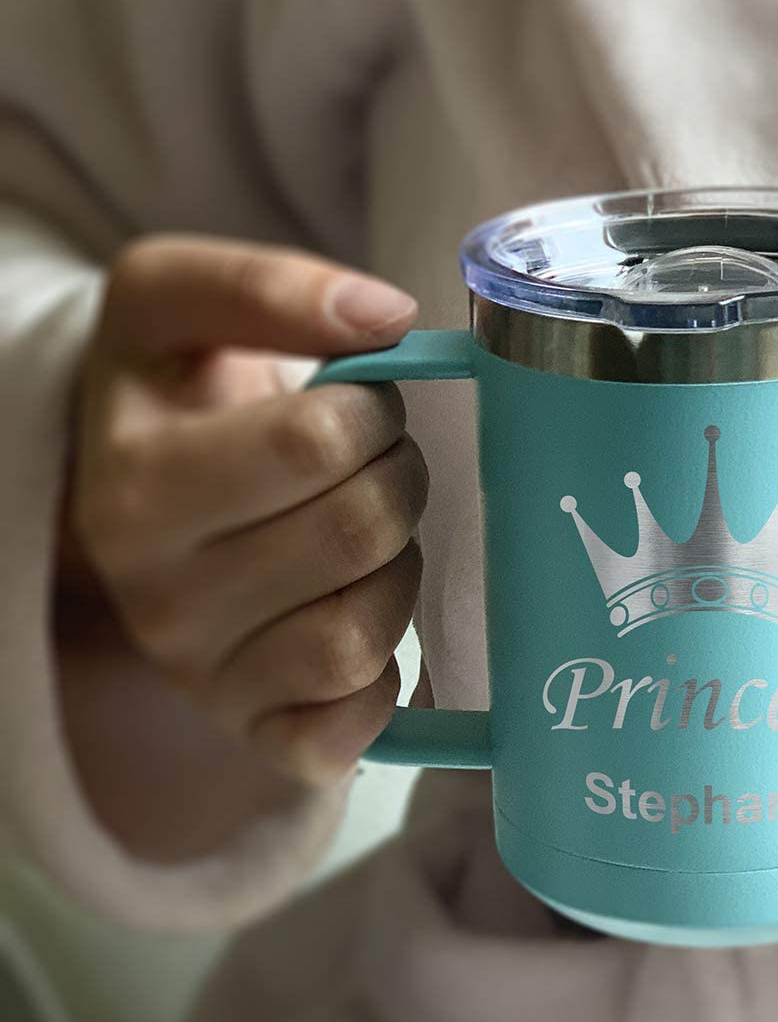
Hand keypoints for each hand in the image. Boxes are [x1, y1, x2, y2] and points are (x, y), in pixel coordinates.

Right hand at [63, 235, 425, 785]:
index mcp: (135, 484)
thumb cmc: (179, 405)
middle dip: (399, 484)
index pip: (315, 441)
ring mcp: (206, 677)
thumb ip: (267, 286)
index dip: (374, 410)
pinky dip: (385, 681)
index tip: (364, 405)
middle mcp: (157, 596)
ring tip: (370, 542)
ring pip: (362, 636)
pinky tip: (363, 622)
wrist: (139, 510)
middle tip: (381, 468)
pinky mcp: (258, 735)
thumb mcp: (176, 309)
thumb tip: (386, 314)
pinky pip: (351, 731)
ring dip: (399, 575)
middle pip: (356, 533)